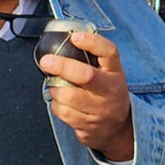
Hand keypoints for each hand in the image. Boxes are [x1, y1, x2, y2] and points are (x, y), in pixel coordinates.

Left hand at [37, 31, 133, 161]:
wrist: (118, 127)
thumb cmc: (107, 92)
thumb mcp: (108, 73)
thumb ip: (92, 58)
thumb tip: (65, 41)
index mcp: (115, 72)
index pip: (109, 52)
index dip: (92, 42)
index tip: (75, 37)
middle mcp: (109, 90)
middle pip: (86, 75)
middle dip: (62, 66)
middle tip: (46, 61)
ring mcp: (100, 109)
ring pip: (68, 96)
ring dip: (55, 89)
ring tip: (56, 86)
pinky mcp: (88, 125)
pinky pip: (63, 112)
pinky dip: (56, 105)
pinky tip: (60, 102)